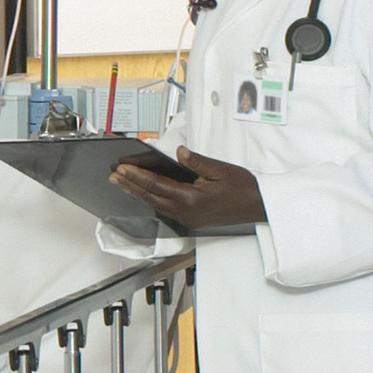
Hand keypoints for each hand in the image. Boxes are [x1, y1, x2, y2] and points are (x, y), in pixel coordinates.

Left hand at [113, 151, 264, 231]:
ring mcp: (188, 218)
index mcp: (191, 199)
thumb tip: (178, 152)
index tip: (122, 168)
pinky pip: (166, 209)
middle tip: (114, 176)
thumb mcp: (220, 169)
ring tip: (123, 183)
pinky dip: (152, 199)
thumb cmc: (243, 188)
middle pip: (151, 197)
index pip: (156, 185)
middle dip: (130, 185)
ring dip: (138, 193)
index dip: (136, 176)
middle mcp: (186, 211)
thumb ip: (196, 161)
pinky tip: (146, 193)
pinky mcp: (192, 220)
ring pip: (156, 204)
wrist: (258, 206)